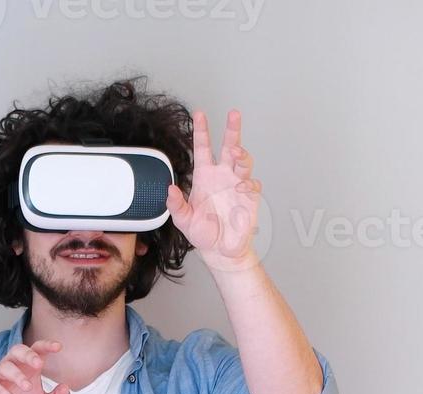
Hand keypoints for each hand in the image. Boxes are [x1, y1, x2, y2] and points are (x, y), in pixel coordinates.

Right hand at [0, 340, 69, 393]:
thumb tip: (65, 388)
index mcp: (29, 369)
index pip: (36, 351)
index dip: (46, 346)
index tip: (57, 347)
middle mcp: (14, 370)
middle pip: (17, 351)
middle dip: (28, 354)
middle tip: (39, 363)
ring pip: (4, 366)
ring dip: (18, 375)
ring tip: (28, 388)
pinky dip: (4, 392)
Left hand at [167, 108, 262, 273]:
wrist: (220, 250)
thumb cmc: (203, 233)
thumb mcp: (183, 219)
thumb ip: (176, 204)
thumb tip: (170, 189)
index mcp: (204, 176)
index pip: (204, 148)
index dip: (202, 131)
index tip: (200, 114)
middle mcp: (222, 176)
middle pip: (230, 146)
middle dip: (232, 129)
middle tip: (234, 114)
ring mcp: (237, 184)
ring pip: (243, 161)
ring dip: (241, 154)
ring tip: (236, 152)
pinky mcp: (249, 197)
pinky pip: (252, 183)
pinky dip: (247, 182)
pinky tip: (240, 186)